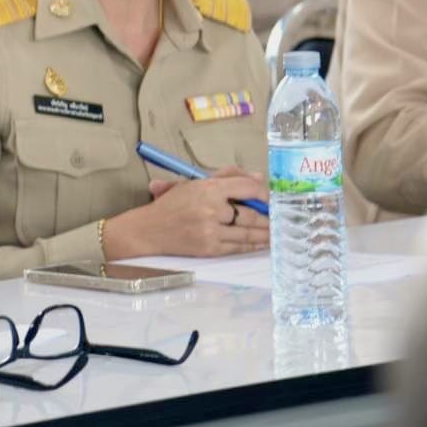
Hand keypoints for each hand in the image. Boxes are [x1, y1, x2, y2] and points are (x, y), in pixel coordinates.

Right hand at [106, 167, 269, 258]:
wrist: (148, 230)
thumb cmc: (172, 203)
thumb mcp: (194, 182)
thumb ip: (227, 177)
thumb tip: (257, 177)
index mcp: (208, 188)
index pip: (247, 188)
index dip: (263, 193)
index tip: (268, 197)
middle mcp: (212, 209)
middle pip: (252, 214)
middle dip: (268, 217)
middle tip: (278, 217)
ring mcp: (212, 231)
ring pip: (249, 233)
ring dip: (266, 233)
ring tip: (275, 231)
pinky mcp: (210, 249)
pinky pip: (239, 247)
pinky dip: (253, 245)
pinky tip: (261, 243)